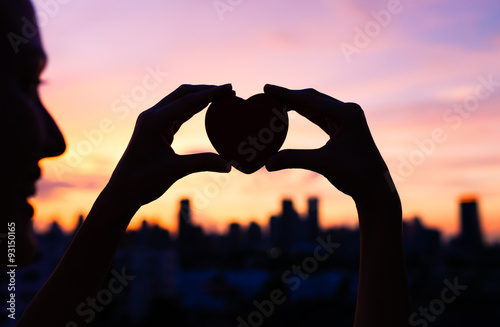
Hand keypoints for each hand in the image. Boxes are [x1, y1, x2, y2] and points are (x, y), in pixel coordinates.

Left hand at [106, 84, 232, 208]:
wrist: (122, 191)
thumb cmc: (143, 181)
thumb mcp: (175, 170)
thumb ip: (202, 164)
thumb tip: (230, 165)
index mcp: (154, 121)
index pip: (187, 101)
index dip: (210, 94)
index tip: (229, 87)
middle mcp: (152, 116)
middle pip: (183, 94)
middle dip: (206, 91)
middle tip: (229, 90)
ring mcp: (153, 122)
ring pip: (180, 102)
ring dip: (200, 98)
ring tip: (221, 97)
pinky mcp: (156, 131)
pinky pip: (177, 114)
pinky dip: (193, 109)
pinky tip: (204, 108)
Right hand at [264, 84, 392, 200]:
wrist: (375, 187)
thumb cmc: (355, 174)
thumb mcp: (323, 164)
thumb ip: (295, 159)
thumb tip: (267, 164)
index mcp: (346, 114)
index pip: (309, 100)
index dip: (286, 94)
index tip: (267, 87)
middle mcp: (347, 111)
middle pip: (312, 98)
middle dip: (290, 96)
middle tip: (267, 93)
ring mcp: (346, 119)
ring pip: (316, 105)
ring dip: (296, 103)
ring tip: (276, 101)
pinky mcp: (343, 128)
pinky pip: (320, 116)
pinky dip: (305, 113)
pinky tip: (292, 110)